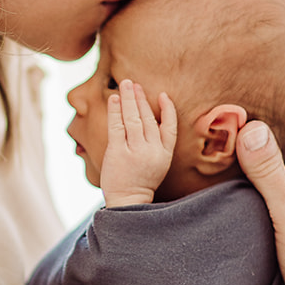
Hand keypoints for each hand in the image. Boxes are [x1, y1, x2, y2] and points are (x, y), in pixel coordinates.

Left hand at [99, 79, 177, 206]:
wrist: (128, 200)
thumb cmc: (140, 180)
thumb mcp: (158, 163)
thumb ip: (157, 144)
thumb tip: (148, 119)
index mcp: (165, 153)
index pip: (171, 127)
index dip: (168, 109)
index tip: (163, 95)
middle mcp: (152, 150)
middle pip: (148, 118)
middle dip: (141, 98)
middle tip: (134, 84)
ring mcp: (135, 151)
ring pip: (133, 118)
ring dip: (129, 99)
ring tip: (125, 85)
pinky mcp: (118, 152)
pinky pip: (117, 126)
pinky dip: (116, 111)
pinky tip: (114, 99)